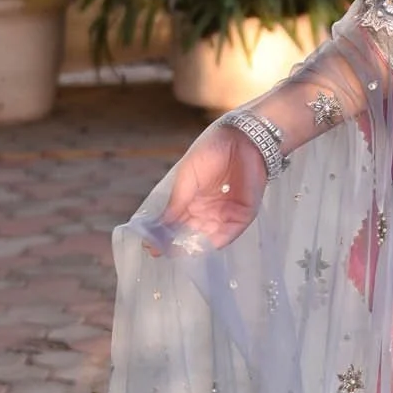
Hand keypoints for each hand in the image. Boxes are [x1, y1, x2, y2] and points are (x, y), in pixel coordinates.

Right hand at [146, 125, 267, 253]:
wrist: (242, 139)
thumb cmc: (211, 152)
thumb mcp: (187, 176)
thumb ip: (177, 201)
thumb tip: (160, 225)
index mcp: (191, 200)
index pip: (175, 223)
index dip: (163, 235)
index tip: (149, 246)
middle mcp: (207, 211)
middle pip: (190, 234)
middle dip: (177, 245)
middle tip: (162, 253)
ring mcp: (225, 214)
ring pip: (208, 237)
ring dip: (194, 246)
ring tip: (179, 252)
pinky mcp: (243, 215)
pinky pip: (229, 234)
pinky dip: (216, 242)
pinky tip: (202, 247)